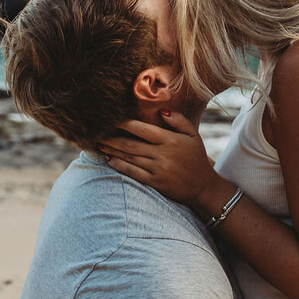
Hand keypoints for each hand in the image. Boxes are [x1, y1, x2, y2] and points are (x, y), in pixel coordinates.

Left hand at [98, 111, 216, 204]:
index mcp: (170, 140)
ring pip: (129, 157)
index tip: (111, 119)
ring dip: (112, 151)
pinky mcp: (155, 182)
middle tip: (96, 132)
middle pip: (130, 144)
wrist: (202, 187)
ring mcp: (157, 169)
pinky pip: (133, 173)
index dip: (125, 124)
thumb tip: (162, 112)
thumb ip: (179, 120)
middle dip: (111, 138)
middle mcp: (162, 154)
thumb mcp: (194, 135)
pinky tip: (109, 160)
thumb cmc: (196, 158)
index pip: (142, 129)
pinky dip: (120, 166)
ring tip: (99, 144)